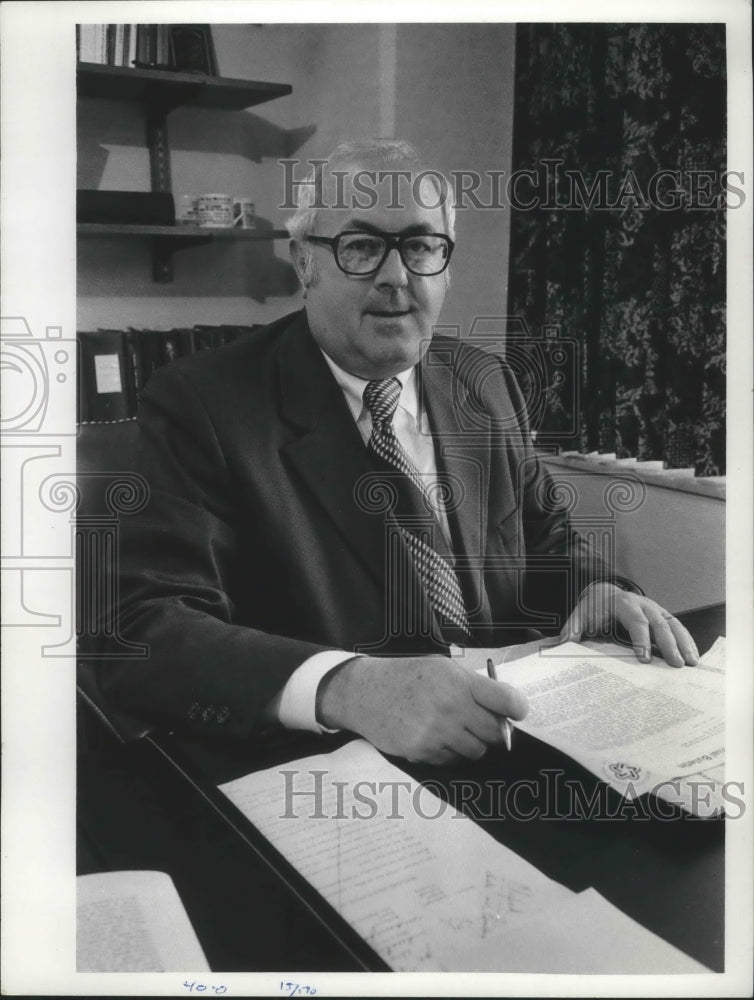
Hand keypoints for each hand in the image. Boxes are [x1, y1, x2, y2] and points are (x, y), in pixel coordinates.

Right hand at [317, 654, 528, 764]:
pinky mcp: (422, 752)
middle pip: (495, 733)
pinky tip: (431, 735)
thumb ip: (474, 687)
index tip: (517, 712)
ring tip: (450, 727)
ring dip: (470, 743)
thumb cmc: (408, 677)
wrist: (365, 692)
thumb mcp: (442, 669)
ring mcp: (436, 733)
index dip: (518, 708)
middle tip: (477, 721)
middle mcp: (450, 708)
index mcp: (458, 682)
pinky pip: (452, 760)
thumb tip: (507, 710)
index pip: (506, 700)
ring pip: (476, 751)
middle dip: (491, 730)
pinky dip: (448, 752)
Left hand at [561, 582, 699, 666]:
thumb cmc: (594, 606)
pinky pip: (678, 627)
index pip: (636, 621)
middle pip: (659, 623)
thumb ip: (572, 628)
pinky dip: (687, 641)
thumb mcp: (580, 614)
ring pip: (674, 624)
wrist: (604, 592)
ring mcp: (656, 608)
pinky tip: (694, 656)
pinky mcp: (663, 615)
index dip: (641, 639)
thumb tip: (562, 644)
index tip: (644, 658)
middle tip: (676, 664)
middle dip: (669, 644)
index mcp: (623, 603)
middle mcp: (644, 604)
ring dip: (684, 643)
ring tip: (691, 663)